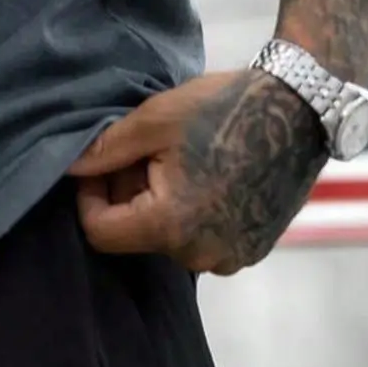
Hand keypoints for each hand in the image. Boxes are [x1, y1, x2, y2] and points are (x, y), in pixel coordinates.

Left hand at [69, 69, 326, 275]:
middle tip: (143, 151)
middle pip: (136, 234)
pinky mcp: (253, 249)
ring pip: (169, 237)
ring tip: (177, 157)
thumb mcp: (154, 120)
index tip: (101, 163)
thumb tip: (66, 168)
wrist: (300, 109)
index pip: (100, 233)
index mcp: (171, 227)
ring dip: (160, 202)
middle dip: (128, 194)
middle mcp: (202, 256)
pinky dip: (193, 211)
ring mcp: (232, 257)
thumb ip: (104, 151)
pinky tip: (205, 171)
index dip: (89, 196)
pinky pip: (202, 238)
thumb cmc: (224, 109)